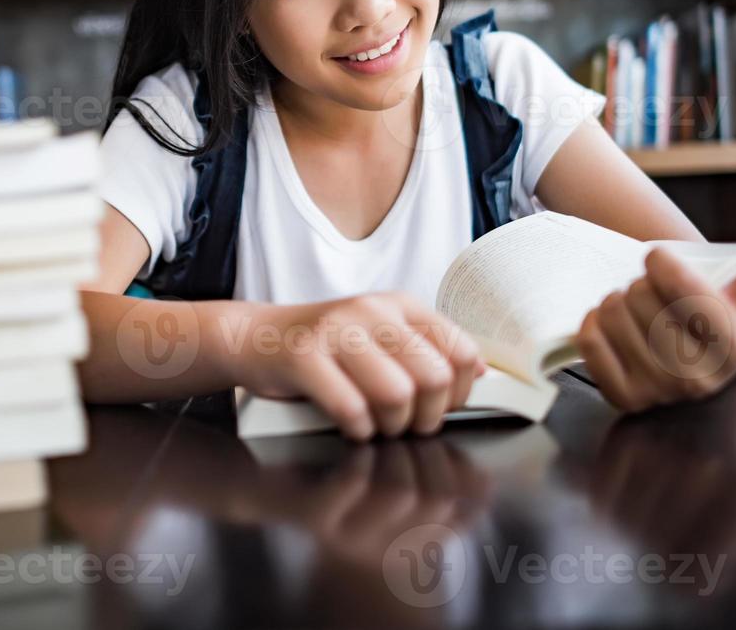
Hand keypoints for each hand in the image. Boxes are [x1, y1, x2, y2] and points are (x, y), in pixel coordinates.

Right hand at [226, 293, 485, 440]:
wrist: (255, 337)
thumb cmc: (325, 348)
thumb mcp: (381, 336)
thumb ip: (427, 351)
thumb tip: (480, 373)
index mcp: (399, 305)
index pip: (461, 350)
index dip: (461, 391)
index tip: (443, 406)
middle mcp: (371, 311)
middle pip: (434, 377)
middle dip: (427, 416)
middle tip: (407, 424)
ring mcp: (336, 331)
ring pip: (397, 395)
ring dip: (392, 426)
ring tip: (378, 425)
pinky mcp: (304, 357)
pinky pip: (351, 408)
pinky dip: (358, 430)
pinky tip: (352, 426)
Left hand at [575, 232, 735, 412]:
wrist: (701, 360)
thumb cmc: (726, 317)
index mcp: (732, 346)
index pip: (680, 287)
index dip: (661, 263)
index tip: (658, 259)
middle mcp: (697, 376)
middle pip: (639, 295)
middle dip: (642, 283)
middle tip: (653, 293)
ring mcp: (659, 390)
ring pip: (612, 314)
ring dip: (617, 300)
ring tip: (635, 308)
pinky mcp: (625, 396)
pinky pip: (590, 342)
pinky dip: (593, 322)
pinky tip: (612, 322)